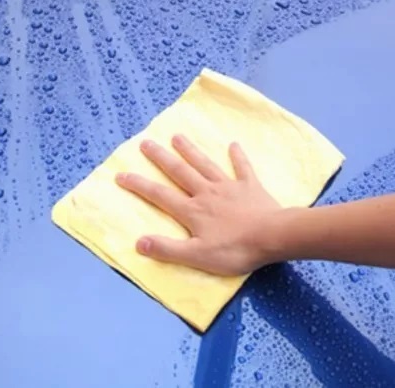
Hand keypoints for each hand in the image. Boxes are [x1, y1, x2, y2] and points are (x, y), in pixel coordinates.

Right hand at [116, 135, 281, 275]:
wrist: (272, 236)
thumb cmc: (235, 249)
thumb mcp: (197, 257)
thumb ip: (168, 249)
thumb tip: (138, 242)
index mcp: (193, 211)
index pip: (160, 195)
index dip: (140, 185)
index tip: (122, 174)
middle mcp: (206, 193)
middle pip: (180, 172)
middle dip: (161, 158)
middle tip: (146, 142)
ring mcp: (228, 186)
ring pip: (205, 165)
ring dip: (190, 151)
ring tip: (177, 136)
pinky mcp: (249, 185)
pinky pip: (242, 167)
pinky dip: (237, 156)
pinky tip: (233, 144)